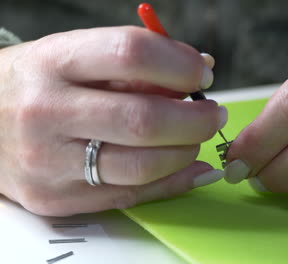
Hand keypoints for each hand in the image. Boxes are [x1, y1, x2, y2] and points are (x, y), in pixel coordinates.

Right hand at [0, 26, 226, 215]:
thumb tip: (200, 70)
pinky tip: (190, 167)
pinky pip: (131, 195)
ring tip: (194, 138)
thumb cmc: (39, 83)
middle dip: (195, 119)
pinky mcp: (55, 198)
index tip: (202, 73)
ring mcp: (48, 162)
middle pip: (143, 120)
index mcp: (55, 62)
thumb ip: (135, 65)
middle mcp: (47, 112)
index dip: (180, 64)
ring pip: (142, 166)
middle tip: (212, 112)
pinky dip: (172, 182)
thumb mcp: (75, 56)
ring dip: (186, 151)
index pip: (131, 54)